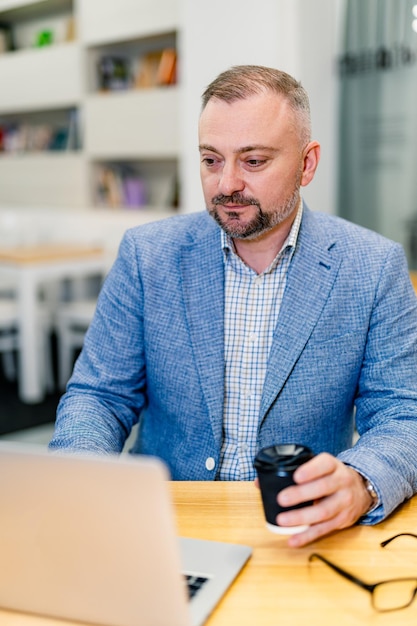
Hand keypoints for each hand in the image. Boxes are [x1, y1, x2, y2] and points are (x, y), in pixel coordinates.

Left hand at [255, 453, 373, 547]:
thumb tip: (260, 482)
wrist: (361, 490)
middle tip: (282, 498)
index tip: (296, 476)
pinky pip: (324, 529)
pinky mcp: (342, 520)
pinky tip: (293, 539)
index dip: (311, 470)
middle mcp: (341, 482)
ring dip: (302, 517)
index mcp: (333, 466)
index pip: (325, 464)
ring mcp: (344, 502)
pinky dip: (307, 536)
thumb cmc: (331, 476)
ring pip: (324, 511)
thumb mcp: (319, 467)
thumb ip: (293, 471)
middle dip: (302, 495)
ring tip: (283, 520)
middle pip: (323, 488)